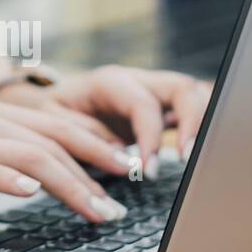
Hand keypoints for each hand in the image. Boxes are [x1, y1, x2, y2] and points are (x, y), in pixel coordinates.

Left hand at [0, 65, 211, 177]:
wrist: (49, 104)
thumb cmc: (50, 115)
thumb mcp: (55, 124)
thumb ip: (84, 135)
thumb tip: (119, 157)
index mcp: (110, 82)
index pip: (143, 104)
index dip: (150, 137)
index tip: (148, 170)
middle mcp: (138, 82)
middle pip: (181, 87)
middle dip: (193, 122)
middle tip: (189, 159)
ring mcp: (154, 93)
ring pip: (194, 95)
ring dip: (203, 125)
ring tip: (200, 159)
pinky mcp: (162, 110)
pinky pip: (190, 113)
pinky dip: (200, 130)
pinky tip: (199, 155)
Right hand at [0, 99, 139, 221]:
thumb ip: (6, 157)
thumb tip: (48, 178)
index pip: (62, 124)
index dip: (101, 144)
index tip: (133, 168)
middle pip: (57, 137)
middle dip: (100, 165)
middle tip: (128, 192)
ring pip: (32, 154)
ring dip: (71, 183)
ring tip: (98, 208)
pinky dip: (11, 179)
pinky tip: (32, 193)